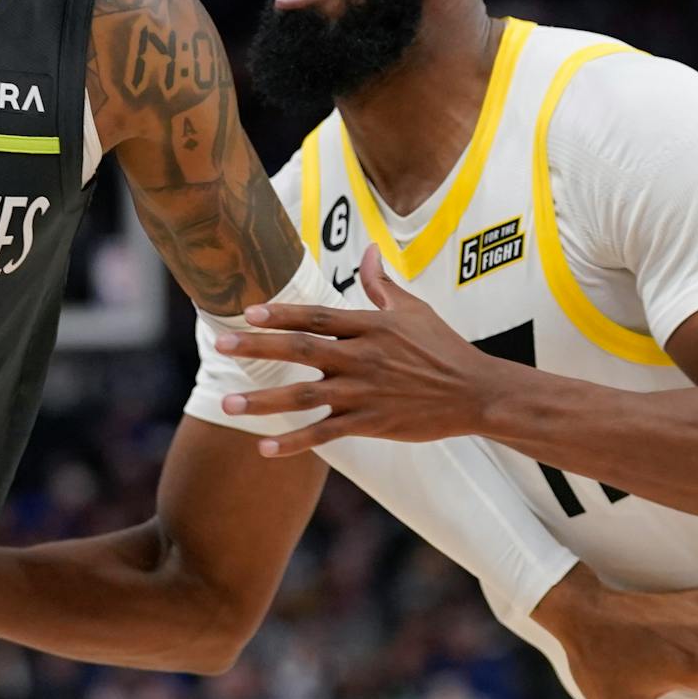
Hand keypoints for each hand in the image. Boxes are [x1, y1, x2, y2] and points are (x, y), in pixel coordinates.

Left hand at [213, 245, 499, 454]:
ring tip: (227, 404)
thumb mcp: (413, 310)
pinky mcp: (370, 423)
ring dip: (263, 401)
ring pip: (305, 395)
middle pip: (301, 349)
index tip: (248, 311)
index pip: (316, 316)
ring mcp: (364, 392)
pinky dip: (295, 442)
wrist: (476, 393)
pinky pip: (326, 433)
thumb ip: (382, 283)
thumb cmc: (443, 348)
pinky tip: (266, 449)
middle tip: (221, 345)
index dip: (281, 313)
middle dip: (258, 347)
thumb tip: (369, 249)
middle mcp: (362, 357)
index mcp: (369, 326)